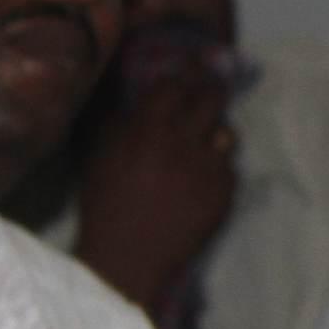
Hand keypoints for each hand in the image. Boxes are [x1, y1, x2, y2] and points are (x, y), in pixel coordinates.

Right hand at [71, 66, 237, 311]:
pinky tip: (200, 180)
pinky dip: (217, 169)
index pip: (173, 87)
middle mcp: (182, 143)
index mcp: (147, 131)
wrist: (128, 257)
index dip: (182, 77)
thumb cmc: (106, 205)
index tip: (188, 71)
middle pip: (210, 100)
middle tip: (212, 88)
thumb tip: (137, 96)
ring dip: (215, 134)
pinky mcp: (224, 192)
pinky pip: (228, 168)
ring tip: (203, 144)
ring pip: (225, 134)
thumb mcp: (100, 157)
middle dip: (212, 91)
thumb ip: (120, 123)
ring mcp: (207, 168)